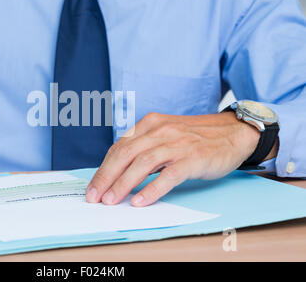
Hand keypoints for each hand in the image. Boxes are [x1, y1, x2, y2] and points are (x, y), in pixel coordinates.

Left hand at [86, 112, 269, 206]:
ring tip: (111, 201)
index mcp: (150, 124)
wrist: (232, 132)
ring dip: (124, 184)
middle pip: (126, 154)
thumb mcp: (165, 135)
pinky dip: (152, 189)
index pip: (119, 147)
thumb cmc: (194, 137)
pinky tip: (141, 201)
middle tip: (95, 197)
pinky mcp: (193, 158)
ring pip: (143, 163)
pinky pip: (169, 175)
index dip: (103, 168)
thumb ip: (144, 148)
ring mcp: (177, 144)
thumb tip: (119, 172)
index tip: (93, 186)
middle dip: (106, 177)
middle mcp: (160, 131)